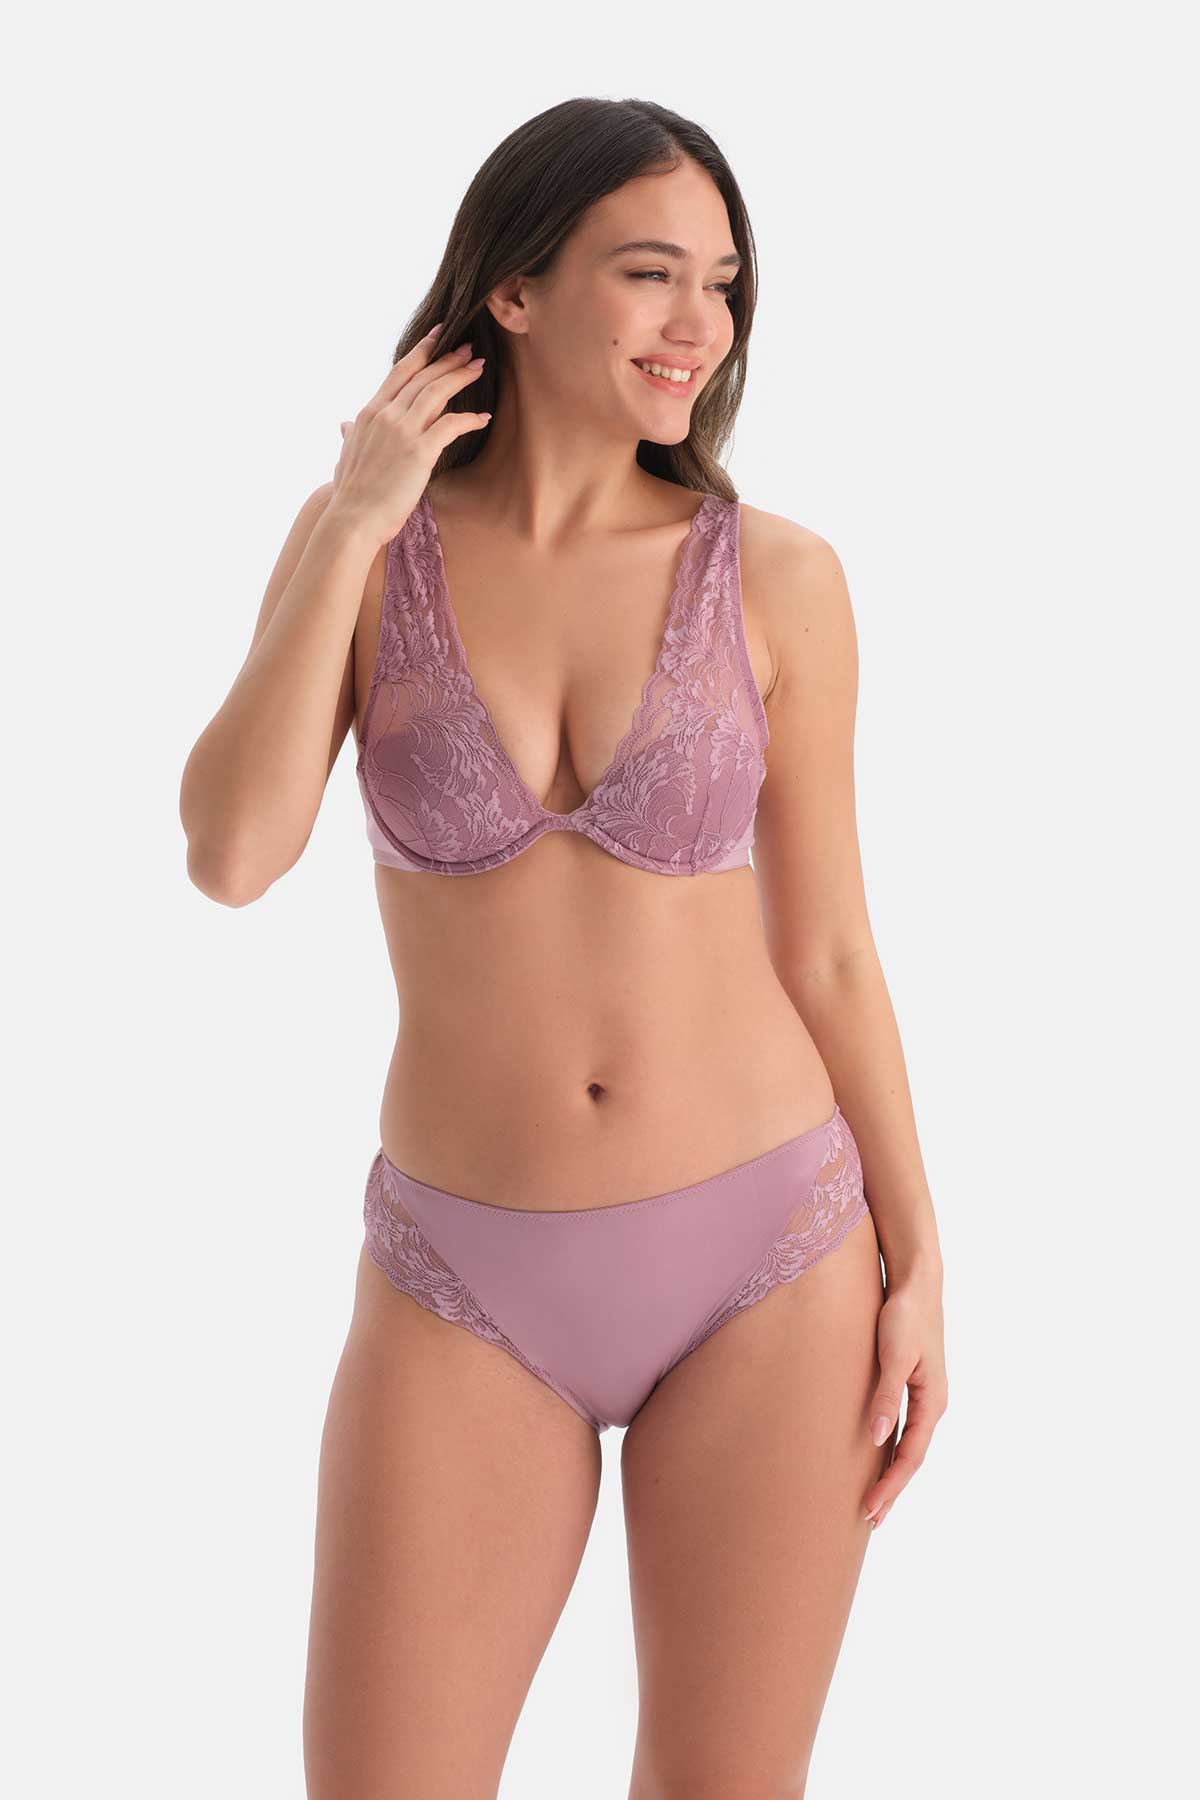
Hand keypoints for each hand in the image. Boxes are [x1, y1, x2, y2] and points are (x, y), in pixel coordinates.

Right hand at [328, 324, 489, 546]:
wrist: (353, 520)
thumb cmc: (351, 495)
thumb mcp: (346, 457)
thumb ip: (350, 436)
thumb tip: (344, 425)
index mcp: (369, 413)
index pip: (399, 373)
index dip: (422, 351)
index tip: (439, 336)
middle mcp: (385, 415)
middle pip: (423, 376)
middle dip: (448, 359)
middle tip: (469, 348)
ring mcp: (402, 431)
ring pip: (437, 392)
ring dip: (460, 376)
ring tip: (478, 367)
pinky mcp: (420, 451)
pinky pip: (451, 425)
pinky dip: (470, 418)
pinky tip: (484, 417)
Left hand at [862, 1268, 947, 1529]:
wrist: (916, 1282)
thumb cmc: (904, 1315)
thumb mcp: (893, 1355)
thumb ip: (886, 1396)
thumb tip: (876, 1438)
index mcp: (932, 1401)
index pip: (910, 1456)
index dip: (890, 1485)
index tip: (870, 1510)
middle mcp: (931, 1403)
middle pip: (911, 1457)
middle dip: (891, 1489)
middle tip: (869, 1520)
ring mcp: (922, 1395)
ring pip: (907, 1444)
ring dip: (890, 1472)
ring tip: (872, 1499)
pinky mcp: (911, 1383)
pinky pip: (901, 1427)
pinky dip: (889, 1447)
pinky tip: (874, 1456)